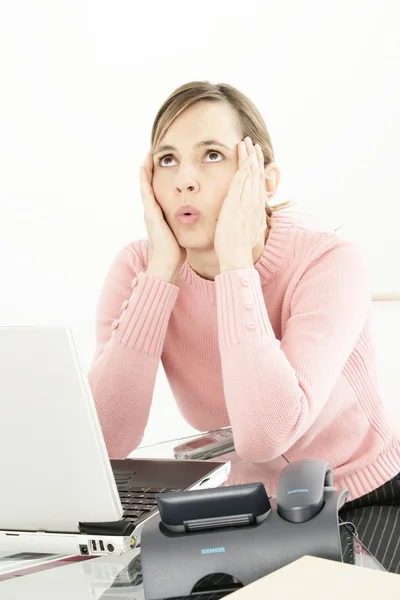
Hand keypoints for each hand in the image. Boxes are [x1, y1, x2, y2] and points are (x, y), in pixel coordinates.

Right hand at [139, 151, 185, 282]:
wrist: (167, 263)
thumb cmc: (176, 252)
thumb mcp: (183, 233)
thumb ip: (187, 225)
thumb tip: (199, 221)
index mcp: (162, 214)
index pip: (162, 190)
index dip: (164, 176)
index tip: (169, 163)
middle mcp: (154, 210)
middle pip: (152, 183)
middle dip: (154, 168)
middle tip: (156, 151)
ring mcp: (150, 211)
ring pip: (147, 184)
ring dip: (147, 168)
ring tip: (149, 152)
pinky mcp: (150, 213)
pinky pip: (146, 191)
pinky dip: (144, 178)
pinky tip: (144, 165)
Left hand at [214, 137, 266, 270]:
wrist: (236, 258)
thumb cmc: (238, 249)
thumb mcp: (249, 232)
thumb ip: (251, 222)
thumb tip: (254, 220)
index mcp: (255, 209)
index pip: (257, 183)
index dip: (256, 168)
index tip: (254, 156)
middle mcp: (254, 203)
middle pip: (256, 175)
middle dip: (254, 157)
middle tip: (251, 142)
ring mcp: (247, 203)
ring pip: (250, 174)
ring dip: (249, 157)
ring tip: (246, 142)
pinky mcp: (237, 204)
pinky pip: (242, 181)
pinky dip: (244, 168)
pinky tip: (245, 157)